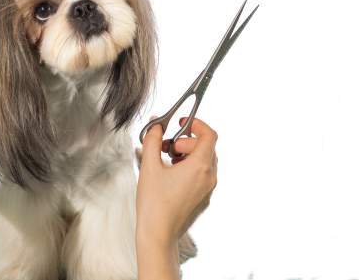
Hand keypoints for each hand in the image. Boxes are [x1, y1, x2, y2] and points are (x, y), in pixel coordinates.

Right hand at [136, 116, 217, 248]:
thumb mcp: (149, 165)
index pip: (209, 135)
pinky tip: (171, 174)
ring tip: (167, 159)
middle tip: (167, 145)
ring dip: (188, 153)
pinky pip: (202, 174)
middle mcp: (209, 177)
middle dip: (186, 140)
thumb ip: (153, 140)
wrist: (158, 234)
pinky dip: (190, 167)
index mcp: (200, 166)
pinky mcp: (203, 198)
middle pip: (206, 147)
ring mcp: (208, 189)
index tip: (182, 123)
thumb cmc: (154, 204)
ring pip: (204, 161)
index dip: (196, 124)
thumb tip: (156, 126)